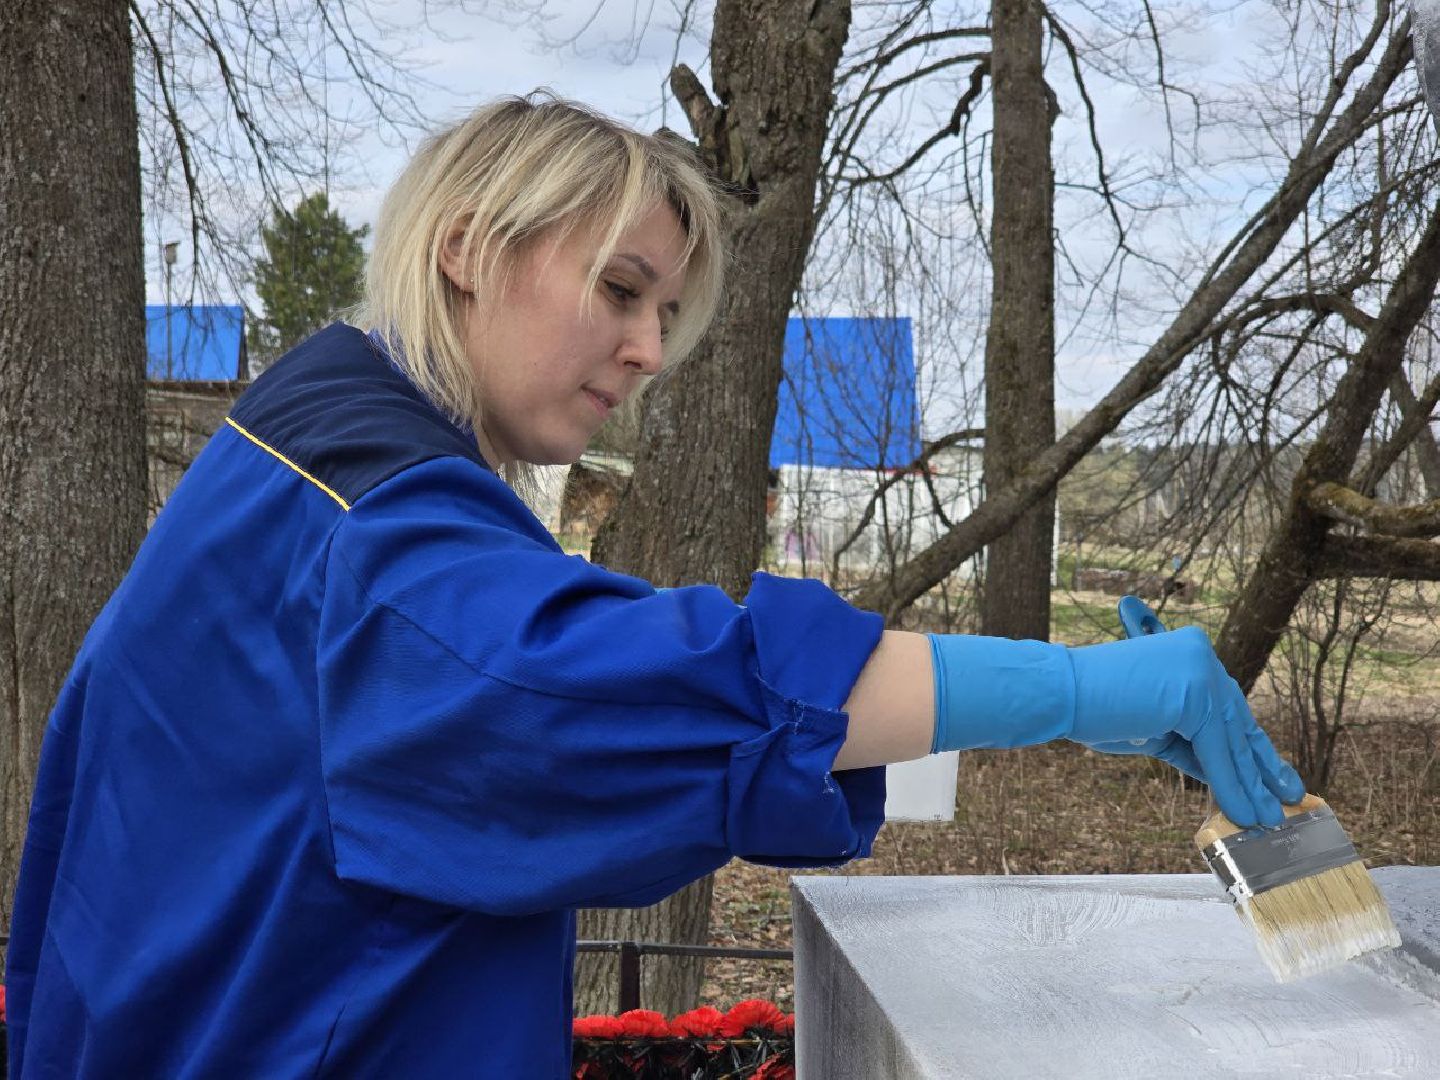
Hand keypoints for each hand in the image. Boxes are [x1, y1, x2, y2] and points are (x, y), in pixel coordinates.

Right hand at [1067, 627, 1303, 826]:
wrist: (1060, 692)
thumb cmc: (1094, 709)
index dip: (1250, 747)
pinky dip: (1229, 785)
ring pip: (1228, 741)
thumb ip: (1189, 743)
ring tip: (1264, 818)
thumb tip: (1223, 775)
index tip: (1272, 775)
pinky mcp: (1194, 693)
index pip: (1227, 710)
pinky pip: (1216, 750)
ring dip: (1249, 785)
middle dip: (1261, 767)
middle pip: (1236, 723)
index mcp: (1191, 656)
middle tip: (1286, 797)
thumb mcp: (1154, 729)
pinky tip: (1241, 811)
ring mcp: (1200, 671)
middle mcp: (1201, 656)